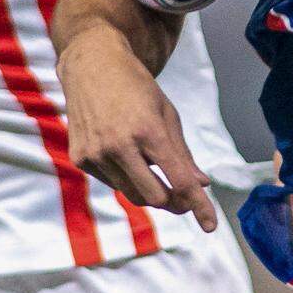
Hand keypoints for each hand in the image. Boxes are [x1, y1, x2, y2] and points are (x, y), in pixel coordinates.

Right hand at [58, 31, 216, 230]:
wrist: (91, 66)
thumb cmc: (135, 87)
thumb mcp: (166, 114)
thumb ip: (183, 154)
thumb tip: (201, 184)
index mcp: (148, 131)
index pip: (179, 181)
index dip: (199, 206)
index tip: (210, 225)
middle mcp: (120, 146)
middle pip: (156, 198)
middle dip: (174, 202)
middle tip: (183, 195)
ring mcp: (97, 154)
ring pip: (133, 194)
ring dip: (149, 189)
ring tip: (151, 165)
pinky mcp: (81, 159)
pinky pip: (113, 183)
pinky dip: (126, 177)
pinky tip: (123, 154)